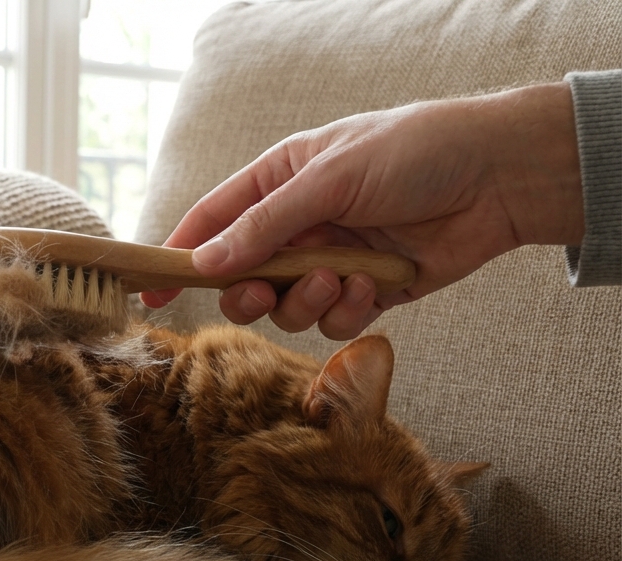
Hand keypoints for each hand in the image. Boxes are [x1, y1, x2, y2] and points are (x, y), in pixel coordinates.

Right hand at [142, 82, 583, 339]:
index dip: (177, 257)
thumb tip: (205, 264)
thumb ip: (264, 226)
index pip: (210, 223)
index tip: (149, 291)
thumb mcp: (328, 179)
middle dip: (247, 292)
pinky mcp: (367, 292)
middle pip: (241, 278)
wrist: (499, 176)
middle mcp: (298, 225)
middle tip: (259, 292)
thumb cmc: (414, 153)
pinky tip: (377, 281)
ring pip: (285, 306)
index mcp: (278, 182)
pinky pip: (333, 319)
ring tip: (342, 274)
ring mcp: (331, 260)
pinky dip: (348, 308)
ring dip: (306, 299)